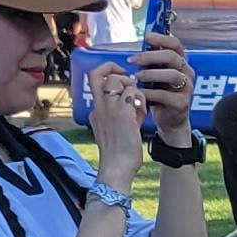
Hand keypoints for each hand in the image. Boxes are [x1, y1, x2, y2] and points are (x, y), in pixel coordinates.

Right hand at [87, 64, 145, 190]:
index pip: (94, 81)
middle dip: (114, 69)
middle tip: (130, 81)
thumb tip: (132, 102)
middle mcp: (98, 106)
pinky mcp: (121, 113)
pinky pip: (133, 92)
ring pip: (118, 80)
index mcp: (95, 111)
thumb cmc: (119, 153)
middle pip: (96, 73)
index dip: (107, 73)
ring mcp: (108, 108)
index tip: (121, 78)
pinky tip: (142, 115)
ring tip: (139, 108)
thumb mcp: (114, 129)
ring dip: (134, 89)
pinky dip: (141, 100)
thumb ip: (119, 113)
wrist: (116, 168)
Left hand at [129, 34, 196, 140]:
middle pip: (172, 57)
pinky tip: (140, 93)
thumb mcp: (156, 75)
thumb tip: (139, 49)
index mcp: (180, 63)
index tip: (147, 38)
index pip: (176, 44)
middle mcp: (187, 73)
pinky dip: (150, 93)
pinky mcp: (182, 103)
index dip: (162, 38)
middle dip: (150, 56)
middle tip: (133, 60)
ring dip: (151, 74)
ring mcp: (187, 88)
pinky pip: (165, 95)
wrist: (170, 119)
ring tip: (137, 77)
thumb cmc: (160, 94)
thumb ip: (151, 63)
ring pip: (172, 75)